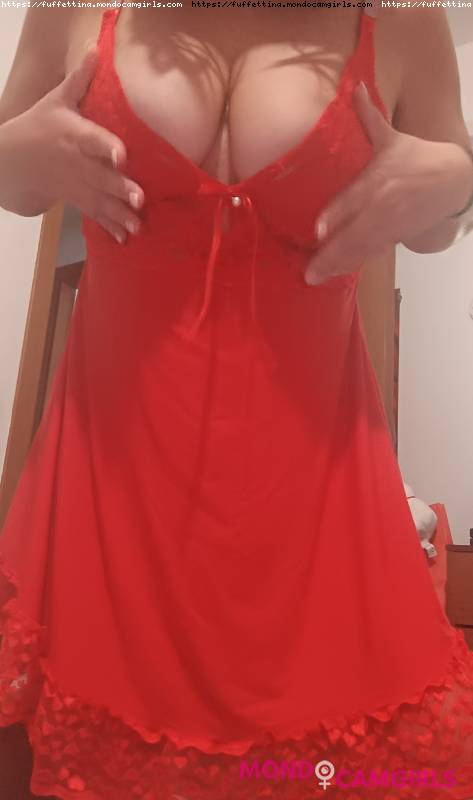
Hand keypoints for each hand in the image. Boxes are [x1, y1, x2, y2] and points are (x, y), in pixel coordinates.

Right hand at [1, 46, 143, 242]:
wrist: (12, 161)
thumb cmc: (40, 125)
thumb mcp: (56, 100)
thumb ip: (80, 80)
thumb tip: (95, 48)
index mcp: (73, 134)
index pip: (91, 139)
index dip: (106, 147)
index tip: (122, 155)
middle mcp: (76, 162)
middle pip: (100, 176)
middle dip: (119, 188)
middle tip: (140, 199)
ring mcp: (76, 184)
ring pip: (100, 200)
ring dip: (119, 214)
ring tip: (138, 226)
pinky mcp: (77, 199)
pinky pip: (94, 214)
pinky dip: (109, 227)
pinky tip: (124, 238)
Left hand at [305, 81, 472, 284]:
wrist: (453, 180)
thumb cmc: (416, 157)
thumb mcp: (392, 137)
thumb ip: (368, 118)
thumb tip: (355, 86)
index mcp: (378, 179)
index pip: (354, 200)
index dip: (337, 216)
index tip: (318, 230)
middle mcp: (383, 205)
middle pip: (354, 233)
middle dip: (331, 254)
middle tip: (309, 271)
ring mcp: (390, 224)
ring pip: (362, 248)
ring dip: (339, 265)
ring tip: (317, 277)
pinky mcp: (396, 236)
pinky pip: (373, 252)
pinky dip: (356, 263)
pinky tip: (338, 273)